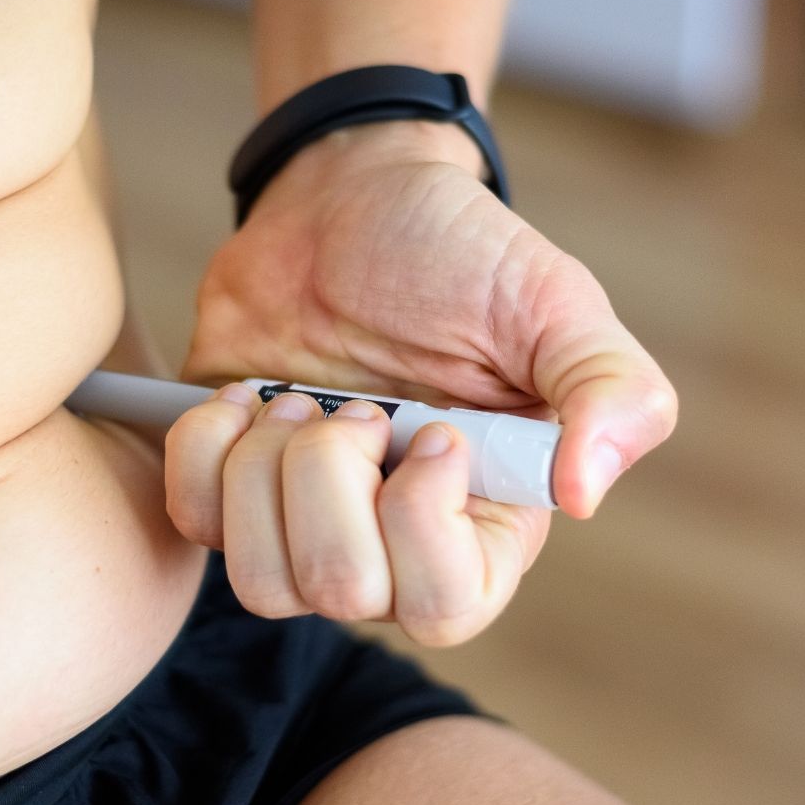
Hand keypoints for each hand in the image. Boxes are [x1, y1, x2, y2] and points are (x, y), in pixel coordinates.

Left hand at [166, 121, 675, 644]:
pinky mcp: (232, 486)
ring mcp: (307, 521)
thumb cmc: (462, 252)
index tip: (434, 430)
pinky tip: (243, 397)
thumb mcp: (556, 301)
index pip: (447, 608)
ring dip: (266, 472)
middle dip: (332, 479)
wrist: (352, 196)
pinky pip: (193, 522)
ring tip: (297, 399)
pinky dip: (206, 451)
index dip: (423, 529)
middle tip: (357, 404)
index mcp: (487, 517)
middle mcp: (394, 539)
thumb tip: (584, 491)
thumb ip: (611, 390)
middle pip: (345, 595)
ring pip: (262, 582)